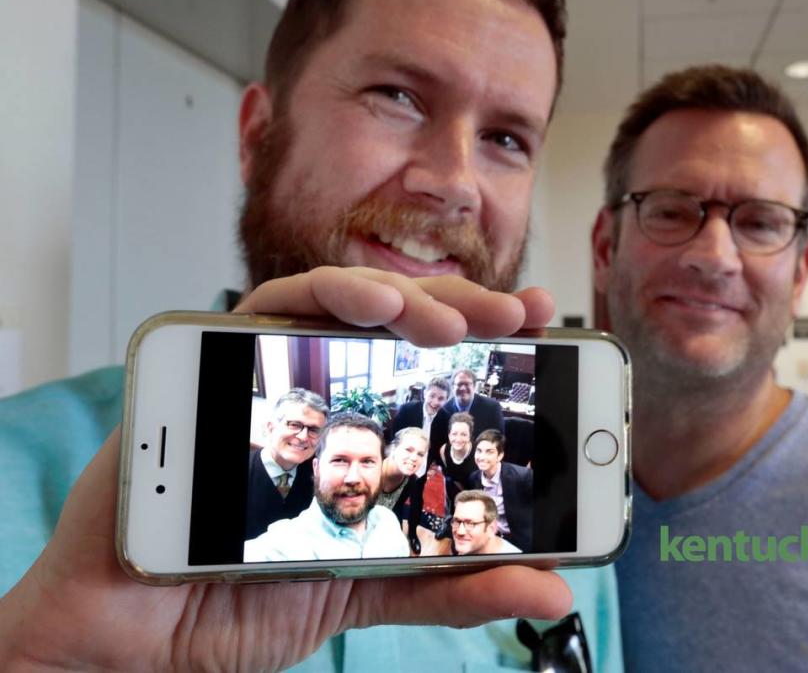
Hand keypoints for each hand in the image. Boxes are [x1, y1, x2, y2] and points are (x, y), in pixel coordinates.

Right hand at [0, 269, 565, 670]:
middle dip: (459, 309)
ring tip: (453, 317)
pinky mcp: (204, 364)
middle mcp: (309, 387)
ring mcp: (258, 370)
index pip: (426, 363)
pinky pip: (261, 313)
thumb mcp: (369, 587)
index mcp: (352, 429)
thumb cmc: (238, 597)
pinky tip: (368, 306)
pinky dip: (320, 297)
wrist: (132, 635)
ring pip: (336, 299)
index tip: (543, 319)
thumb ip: (451, 582)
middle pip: (392, 321)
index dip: (486, 334)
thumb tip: (551, 583)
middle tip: (515, 316)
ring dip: (400, 296)